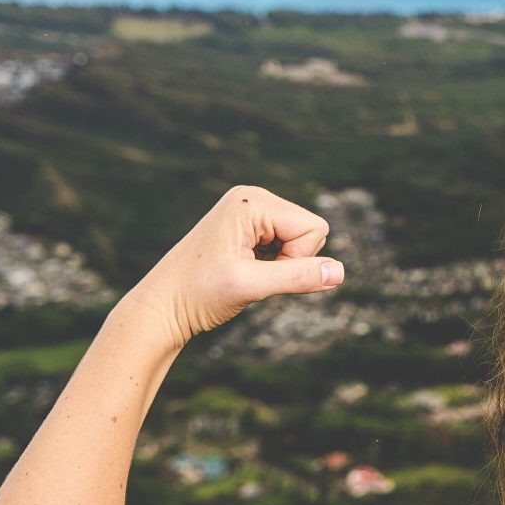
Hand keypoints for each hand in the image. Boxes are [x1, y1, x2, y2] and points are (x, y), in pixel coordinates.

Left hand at [123, 185, 342, 348]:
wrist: (163, 306)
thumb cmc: (198, 293)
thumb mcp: (251, 286)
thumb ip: (297, 277)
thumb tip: (340, 272)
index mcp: (251, 201)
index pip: (314, 228)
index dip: (298, 259)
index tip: (259, 272)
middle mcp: (252, 198)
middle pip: (311, 231)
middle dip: (292, 260)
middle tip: (251, 274)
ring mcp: (250, 211)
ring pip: (301, 240)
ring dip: (282, 264)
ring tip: (245, 272)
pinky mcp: (248, 227)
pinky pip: (286, 244)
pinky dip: (274, 264)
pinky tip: (244, 270)